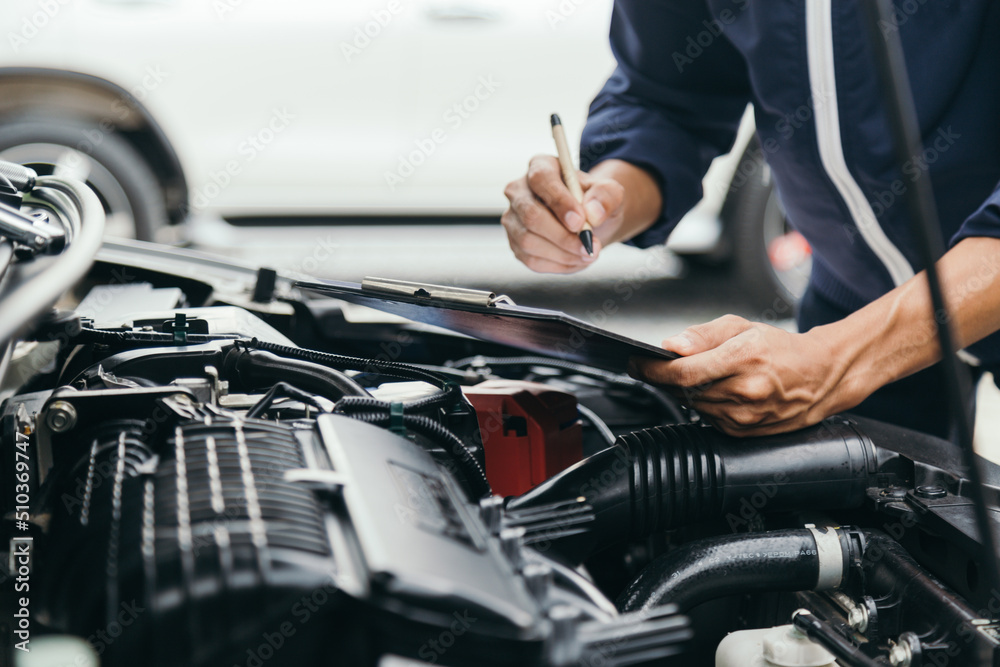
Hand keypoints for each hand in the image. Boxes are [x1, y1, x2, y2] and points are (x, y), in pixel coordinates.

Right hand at [502, 155, 624, 272]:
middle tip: (590, 247)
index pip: (541, 180)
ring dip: (564, 254)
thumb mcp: (610, 193)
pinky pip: (531, 260)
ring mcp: (513, 218)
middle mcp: (519, 191)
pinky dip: (558, 264)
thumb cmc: (595, 201)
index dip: (560, 202)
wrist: (589, 221)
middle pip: (531, 215)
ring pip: (529, 241)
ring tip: (589, 254)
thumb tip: (593, 213)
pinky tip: (576, 259)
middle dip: (563, 236)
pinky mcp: (515, 243)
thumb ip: (606, 196)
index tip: (581, 222)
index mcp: (541, 167)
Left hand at [629, 315, 856, 436]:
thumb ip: (703, 335)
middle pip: (683, 390)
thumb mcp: (742, 327)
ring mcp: (745, 416)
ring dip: (679, 392)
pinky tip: (708, 391)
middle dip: (661, 378)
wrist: (820, 377)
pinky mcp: (743, 432)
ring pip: (692, 405)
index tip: (636, 362)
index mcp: (745, 358)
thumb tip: (671, 345)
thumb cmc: (779, 348)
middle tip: (647, 366)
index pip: (685, 371)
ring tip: (680, 376)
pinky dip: (700, 404)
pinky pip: (706, 418)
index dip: (653, 369)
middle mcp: (745, 391)